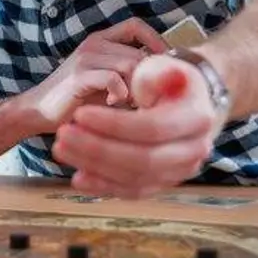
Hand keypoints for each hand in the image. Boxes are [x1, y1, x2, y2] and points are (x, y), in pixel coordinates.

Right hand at [12, 18, 168, 133]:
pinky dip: (121, 94)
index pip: (136, 25)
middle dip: (150, 78)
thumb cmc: (77, 99)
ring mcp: (85, 58)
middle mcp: (94, 43)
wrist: (38, 110)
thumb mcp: (107, 80)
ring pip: (130, 64)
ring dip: (138, 88)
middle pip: (139, 52)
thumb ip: (130, 73)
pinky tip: (114, 103)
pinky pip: (113, 79)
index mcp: (101, 40)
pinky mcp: (78, 76)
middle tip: (149, 98)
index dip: (157, 41)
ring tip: (132, 102)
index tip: (166, 66)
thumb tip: (166, 77)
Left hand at [52, 53, 225, 198]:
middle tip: (62, 135)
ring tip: (62, 149)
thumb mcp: (165, 66)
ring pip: (135, 178)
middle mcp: (193, 150)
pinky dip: (104, 186)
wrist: (190, 103)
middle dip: (97, 149)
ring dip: (94, 167)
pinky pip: (133, 191)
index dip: (113, 124)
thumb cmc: (169, 81)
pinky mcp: (163, 182)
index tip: (79, 114)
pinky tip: (79, 177)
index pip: (152, 128)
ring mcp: (179, 171)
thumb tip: (151, 78)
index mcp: (196, 118)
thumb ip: (157, 72)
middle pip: (143, 159)